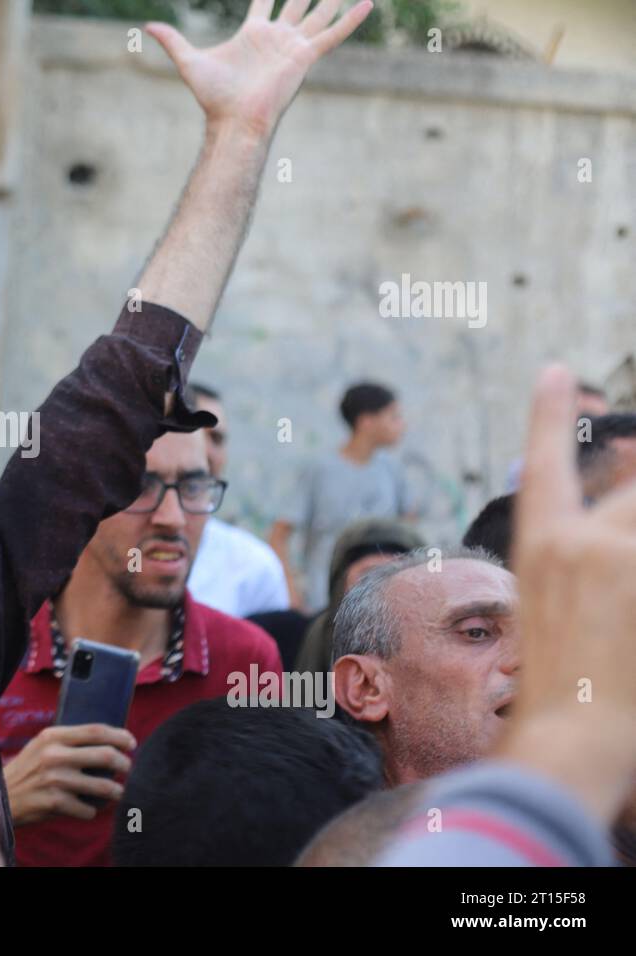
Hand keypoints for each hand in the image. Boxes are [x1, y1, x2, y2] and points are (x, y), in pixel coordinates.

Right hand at [3, 724, 135, 825]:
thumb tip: (108, 741)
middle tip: (128, 769)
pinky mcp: (54, 802)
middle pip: (105, 756)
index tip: (131, 742)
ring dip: (116, 792)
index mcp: (53, 736)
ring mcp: (55, 779)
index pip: (96, 730)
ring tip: (116, 793)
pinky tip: (86, 808)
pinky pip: (89, 810)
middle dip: (124, 764)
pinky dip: (92, 811)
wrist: (1, 796)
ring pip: (104, 787)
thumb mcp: (42, 745)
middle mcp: (54, 755)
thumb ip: (68, 741)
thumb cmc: (28, 769)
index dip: (119, 736)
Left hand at [147, 0, 372, 139]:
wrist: (233, 120)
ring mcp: (293, 45)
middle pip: (296, 1)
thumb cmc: (213, 96)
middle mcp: (277, 37)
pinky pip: (333, 35)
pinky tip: (368, 2)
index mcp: (253, 34)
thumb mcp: (189, 61)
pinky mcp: (305, 57)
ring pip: (318, 12)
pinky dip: (351, 20)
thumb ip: (172, 41)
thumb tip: (146, 26)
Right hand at [502, 364, 635, 823]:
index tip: (554, 373)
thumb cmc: (561, 688)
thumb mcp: (551, 611)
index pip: (542, 464)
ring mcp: (627, 561)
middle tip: (622, 559)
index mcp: (542, 548)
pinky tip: (626, 614)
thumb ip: (584, 564)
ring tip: (620, 597)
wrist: (576, 737)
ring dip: (633, 553)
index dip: (546, 414)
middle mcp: (585, 544)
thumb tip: (616, 522)